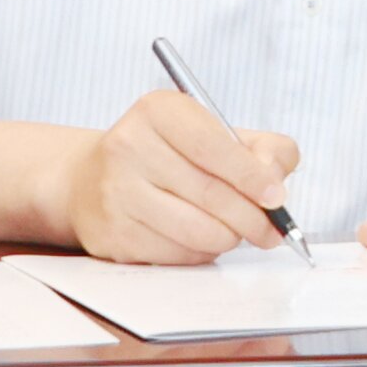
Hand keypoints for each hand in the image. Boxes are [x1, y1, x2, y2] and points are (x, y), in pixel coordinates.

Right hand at [61, 86, 299, 260]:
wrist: (90, 180)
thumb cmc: (166, 155)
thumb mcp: (213, 132)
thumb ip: (261, 148)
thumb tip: (276, 180)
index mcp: (157, 111)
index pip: (212, 146)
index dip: (251, 176)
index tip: (276, 198)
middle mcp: (129, 146)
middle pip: (209, 194)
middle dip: (251, 219)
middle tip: (270, 231)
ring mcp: (116, 192)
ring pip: (197, 230)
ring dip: (228, 238)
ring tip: (234, 232)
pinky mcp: (113, 234)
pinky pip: (177, 254)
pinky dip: (201, 252)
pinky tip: (200, 239)